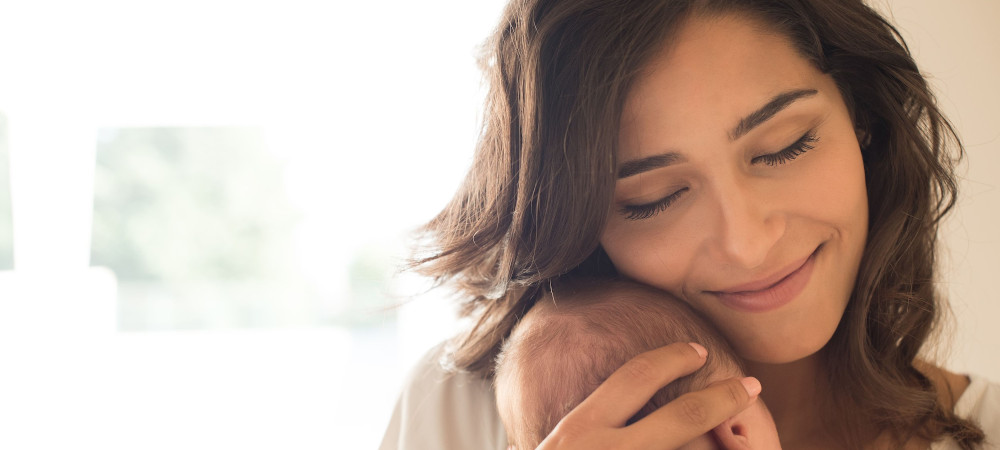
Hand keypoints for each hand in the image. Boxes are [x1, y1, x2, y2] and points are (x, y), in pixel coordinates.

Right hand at [534, 342, 761, 449]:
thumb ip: (581, 436)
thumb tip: (607, 420)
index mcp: (580, 430)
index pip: (634, 377)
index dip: (671, 359)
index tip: (698, 352)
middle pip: (682, 416)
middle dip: (724, 398)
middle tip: (750, 387)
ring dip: (721, 448)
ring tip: (742, 442)